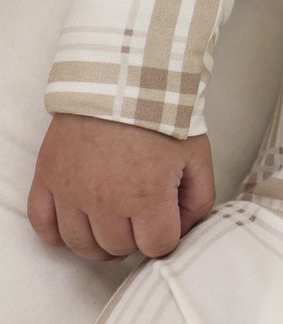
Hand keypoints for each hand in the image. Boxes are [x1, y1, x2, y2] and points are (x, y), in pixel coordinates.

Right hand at [28, 113, 215, 262]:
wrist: (122, 76)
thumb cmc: (162, 114)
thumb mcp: (197, 156)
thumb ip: (198, 199)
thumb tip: (183, 229)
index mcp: (147, 195)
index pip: (157, 246)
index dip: (166, 235)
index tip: (166, 219)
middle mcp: (105, 200)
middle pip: (119, 248)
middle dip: (135, 236)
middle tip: (140, 215)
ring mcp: (71, 191)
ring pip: (82, 245)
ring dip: (100, 242)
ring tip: (113, 223)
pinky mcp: (47, 177)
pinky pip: (43, 225)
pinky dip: (59, 233)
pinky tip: (78, 223)